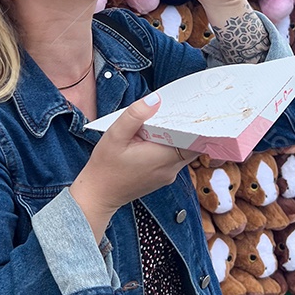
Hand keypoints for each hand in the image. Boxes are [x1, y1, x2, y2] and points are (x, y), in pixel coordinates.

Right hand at [70, 93, 196, 241]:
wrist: (99, 195)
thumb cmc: (105, 166)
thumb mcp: (115, 135)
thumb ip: (135, 116)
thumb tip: (155, 99)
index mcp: (163, 157)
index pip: (195, 139)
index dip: (196, 123)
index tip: (192, 109)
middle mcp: (171, 169)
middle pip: (193, 144)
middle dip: (188, 127)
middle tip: (179, 109)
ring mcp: (168, 175)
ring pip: (184, 151)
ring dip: (179, 136)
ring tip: (165, 121)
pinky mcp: (163, 177)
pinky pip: (175, 158)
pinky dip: (171, 146)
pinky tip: (157, 137)